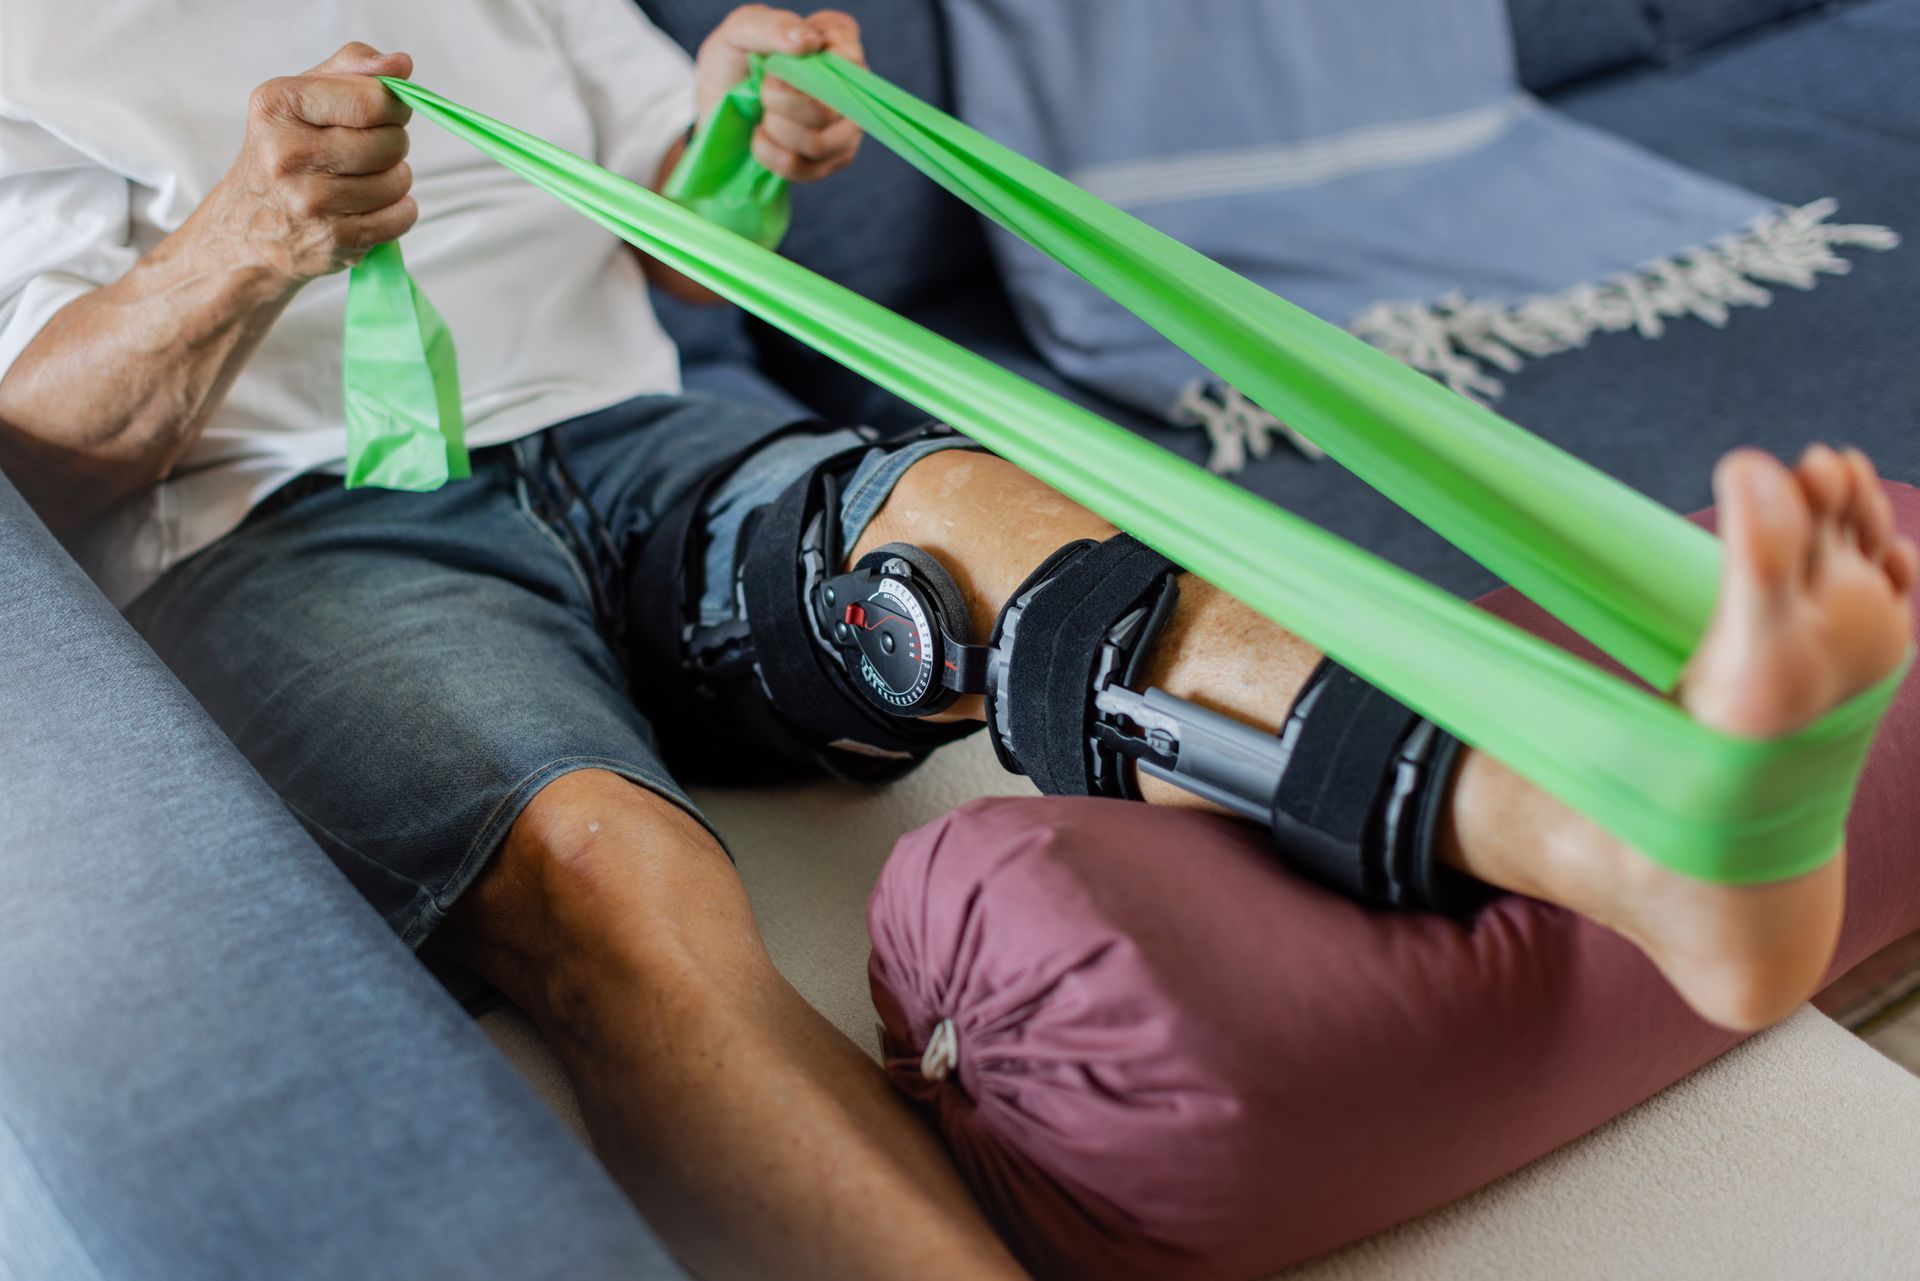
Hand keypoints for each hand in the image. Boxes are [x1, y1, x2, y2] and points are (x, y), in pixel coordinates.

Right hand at [214, 43, 417, 285]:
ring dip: (395, 180)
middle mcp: (286, 152)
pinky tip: (371, 207)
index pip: (371, 100)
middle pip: (390, 142)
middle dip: (394, 143)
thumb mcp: (299, 99)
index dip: (395, 105)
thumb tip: (400, 64)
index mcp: (278, 105)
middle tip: (371, 149)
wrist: (246, 232)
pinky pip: (401, 217)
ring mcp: (309, 201)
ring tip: (365, 179)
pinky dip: (399, 212)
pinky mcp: (333, 239)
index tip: (390, 111)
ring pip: (399, 181)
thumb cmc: (282, 154)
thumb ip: (350, 70)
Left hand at [695, 6, 863, 182]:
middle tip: (762, 92)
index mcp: (838, 39)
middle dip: (780, 103)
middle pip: (830, 107)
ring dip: (776, 130)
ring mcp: (848, 125)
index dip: (802, 71)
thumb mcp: (739, 32)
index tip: (772, 68)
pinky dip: (772, 155)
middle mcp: (852, 82)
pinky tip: (762, 137)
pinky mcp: (833, 159)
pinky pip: (808, 169)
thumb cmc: (732, 63)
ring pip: (821, 143)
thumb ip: (773, 26)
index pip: (846, 57)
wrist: (716, 107)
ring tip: (762, 117)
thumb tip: (809, 42)